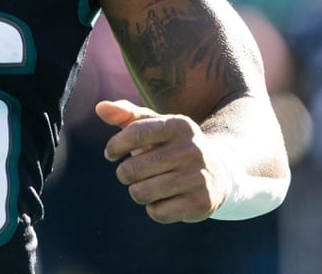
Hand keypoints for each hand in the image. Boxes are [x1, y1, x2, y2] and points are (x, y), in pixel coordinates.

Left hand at [95, 99, 228, 223]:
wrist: (220, 171)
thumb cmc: (173, 145)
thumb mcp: (154, 125)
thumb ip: (126, 114)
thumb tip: (100, 108)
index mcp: (179, 126)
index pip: (134, 133)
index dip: (115, 146)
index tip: (111, 154)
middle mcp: (192, 150)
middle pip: (132, 169)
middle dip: (125, 174)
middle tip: (134, 172)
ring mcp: (199, 177)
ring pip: (141, 193)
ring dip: (138, 191)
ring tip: (150, 185)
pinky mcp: (202, 203)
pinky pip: (158, 213)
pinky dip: (154, 209)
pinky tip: (166, 199)